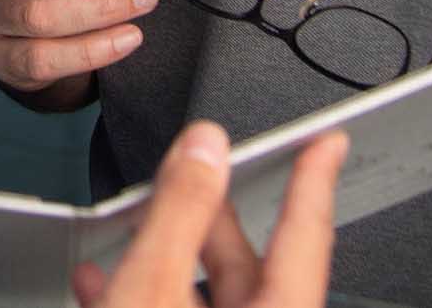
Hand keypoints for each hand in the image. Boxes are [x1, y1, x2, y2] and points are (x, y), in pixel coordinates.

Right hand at [72, 122, 347, 307]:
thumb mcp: (151, 287)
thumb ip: (181, 212)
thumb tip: (204, 147)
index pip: (305, 233)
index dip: (315, 179)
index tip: (329, 142)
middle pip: (247, 260)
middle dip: (211, 209)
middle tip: (194, 168)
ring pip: (203, 289)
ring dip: (165, 250)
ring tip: (131, 222)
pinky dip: (144, 287)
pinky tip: (102, 277)